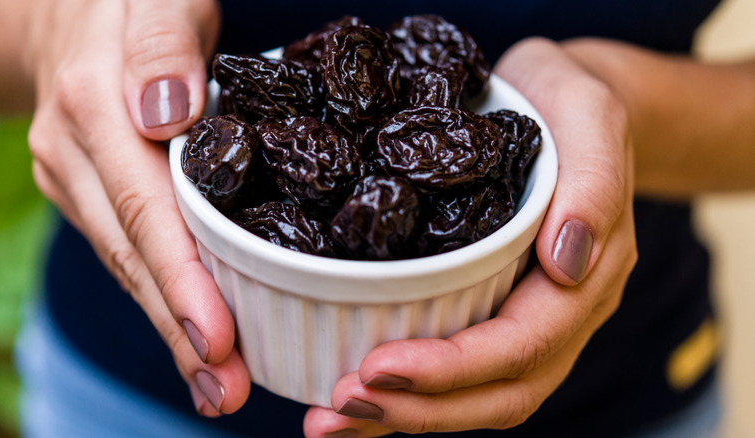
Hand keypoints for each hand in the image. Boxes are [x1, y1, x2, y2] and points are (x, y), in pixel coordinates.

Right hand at [26, 0, 249, 415]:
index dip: (182, 280)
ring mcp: (73, 178)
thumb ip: (161, 46)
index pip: (144, 210)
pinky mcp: (86, 190)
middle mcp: (74, 155)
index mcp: (96, 108)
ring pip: (126, 264)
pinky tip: (193, 338)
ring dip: (171, 330)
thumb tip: (165, 114)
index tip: (218, 341)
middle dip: (180, 331)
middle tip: (227, 393)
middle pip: (132, 256)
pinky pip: (127, 250)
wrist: (67, 8)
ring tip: (218, 388)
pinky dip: (162, 297)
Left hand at [304, 37, 636, 436]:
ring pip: (476, 396)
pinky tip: (353, 395)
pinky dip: (405, 393)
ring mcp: (526, 317)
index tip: (379, 368)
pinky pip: (456, 368)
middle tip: (339, 404)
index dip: (452, 368)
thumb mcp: (588, 115)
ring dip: (403, 415)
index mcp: (587, 276)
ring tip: (330, 418)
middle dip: (418, 409)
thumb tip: (566, 265)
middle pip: (497, 392)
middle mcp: (559, 313)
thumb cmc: (568, 102)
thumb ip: (594, 185)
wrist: (559, 104)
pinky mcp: (491, 308)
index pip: (523, 345)